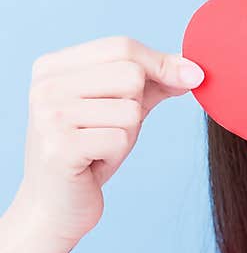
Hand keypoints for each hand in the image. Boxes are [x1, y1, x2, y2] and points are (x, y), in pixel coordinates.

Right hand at [10, 36, 203, 244]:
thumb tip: (194, 69)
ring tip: (99, 146)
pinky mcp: (59, 148)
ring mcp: (49, 116)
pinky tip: (93, 162)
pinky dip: (116, 154)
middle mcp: (45, 85)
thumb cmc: (92, 150)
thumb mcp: (123, 106)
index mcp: (53, 66)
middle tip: (111, 127)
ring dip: (126, 134)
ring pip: (130, 109)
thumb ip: (154, 81)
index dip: (161, 63)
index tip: (192, 77)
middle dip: (137, 104)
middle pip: (130, 74)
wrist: (56, 206)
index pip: (122, 46)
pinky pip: (121, 139)